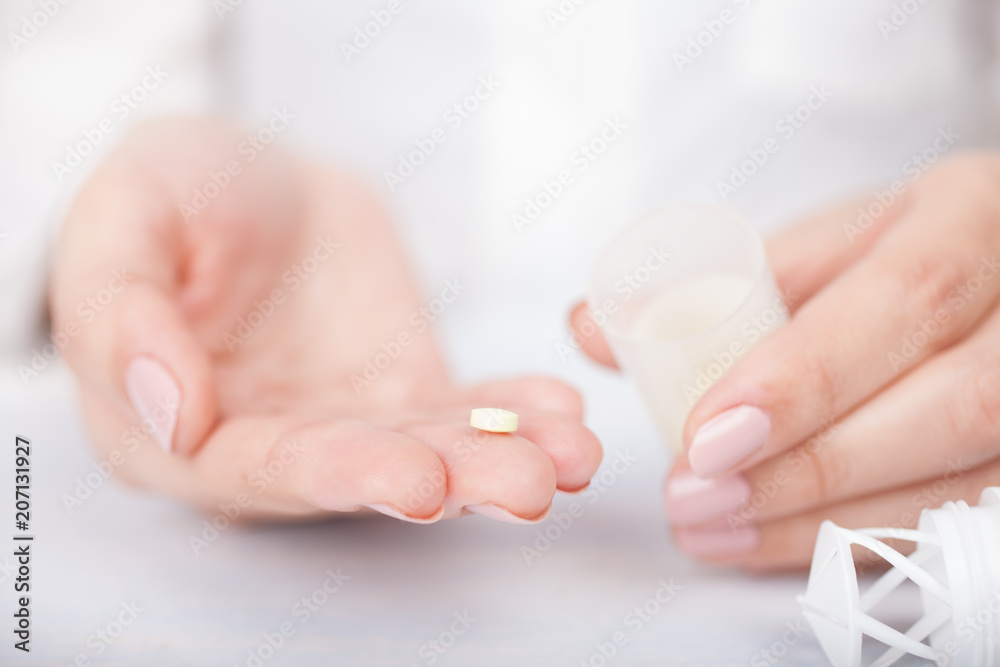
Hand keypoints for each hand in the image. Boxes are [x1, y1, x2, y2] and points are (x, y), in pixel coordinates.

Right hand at [53, 117, 601, 523]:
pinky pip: (464, 410)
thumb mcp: (123, 213)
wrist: (260, 178)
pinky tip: (563, 410)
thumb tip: (168, 409)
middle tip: (526, 482)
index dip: (338, 475)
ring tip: (570, 455)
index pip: (254, 469)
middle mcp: (264, 445)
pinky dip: (515, 412)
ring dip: (499, 460)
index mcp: (170, 429)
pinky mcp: (405, 394)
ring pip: (424, 453)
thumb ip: (119, 308)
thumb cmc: (174, 192)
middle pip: (359, 475)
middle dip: (445, 481)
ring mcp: (344, 423)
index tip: (415, 477)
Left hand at [573, 152, 999, 568]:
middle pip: (951, 407)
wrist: (982, 268)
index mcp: (966, 219)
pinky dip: (853, 539)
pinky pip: (952, 517)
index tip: (706, 434)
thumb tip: (591, 326)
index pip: (906, 299)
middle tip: (694, 495)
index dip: (805, 378)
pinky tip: (768, 543)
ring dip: (823, 520)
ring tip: (712, 529)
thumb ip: (708, 283)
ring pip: (959, 478)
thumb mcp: (809, 242)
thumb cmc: (888, 251)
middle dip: (811, 466)